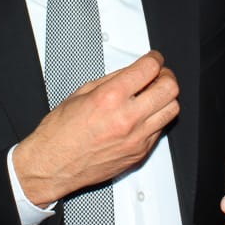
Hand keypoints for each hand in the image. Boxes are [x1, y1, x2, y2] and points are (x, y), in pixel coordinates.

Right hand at [13, 51, 178, 205]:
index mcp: (110, 98)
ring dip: (165, 98)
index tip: (154, 59)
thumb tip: (132, 72)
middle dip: (166, 76)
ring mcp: (136, 138)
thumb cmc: (60, 133)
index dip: (154, 59)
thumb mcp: (82, 93)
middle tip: (159, 75)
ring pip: (172, 110)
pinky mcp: (139, 154)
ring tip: (154, 95)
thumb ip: (112, 80)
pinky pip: (160, 130)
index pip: (149, 69)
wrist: (53, 165)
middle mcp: (127, 118)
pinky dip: (156, 119)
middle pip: (169, 88)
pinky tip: (143, 116)